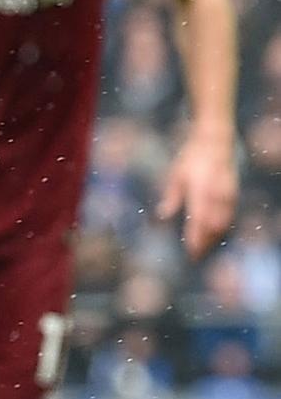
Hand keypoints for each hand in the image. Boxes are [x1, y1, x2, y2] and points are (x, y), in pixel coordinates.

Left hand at [158, 133, 237, 260]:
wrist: (215, 142)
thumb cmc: (191, 159)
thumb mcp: (176, 176)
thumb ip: (172, 198)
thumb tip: (162, 217)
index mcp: (201, 192)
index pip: (200, 222)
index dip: (196, 240)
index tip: (190, 253)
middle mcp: (218, 196)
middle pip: (214, 227)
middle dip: (205, 243)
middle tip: (195, 256)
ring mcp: (229, 195)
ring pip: (224, 223)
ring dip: (214, 238)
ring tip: (203, 248)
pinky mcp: (234, 193)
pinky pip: (230, 216)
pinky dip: (222, 227)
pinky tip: (213, 233)